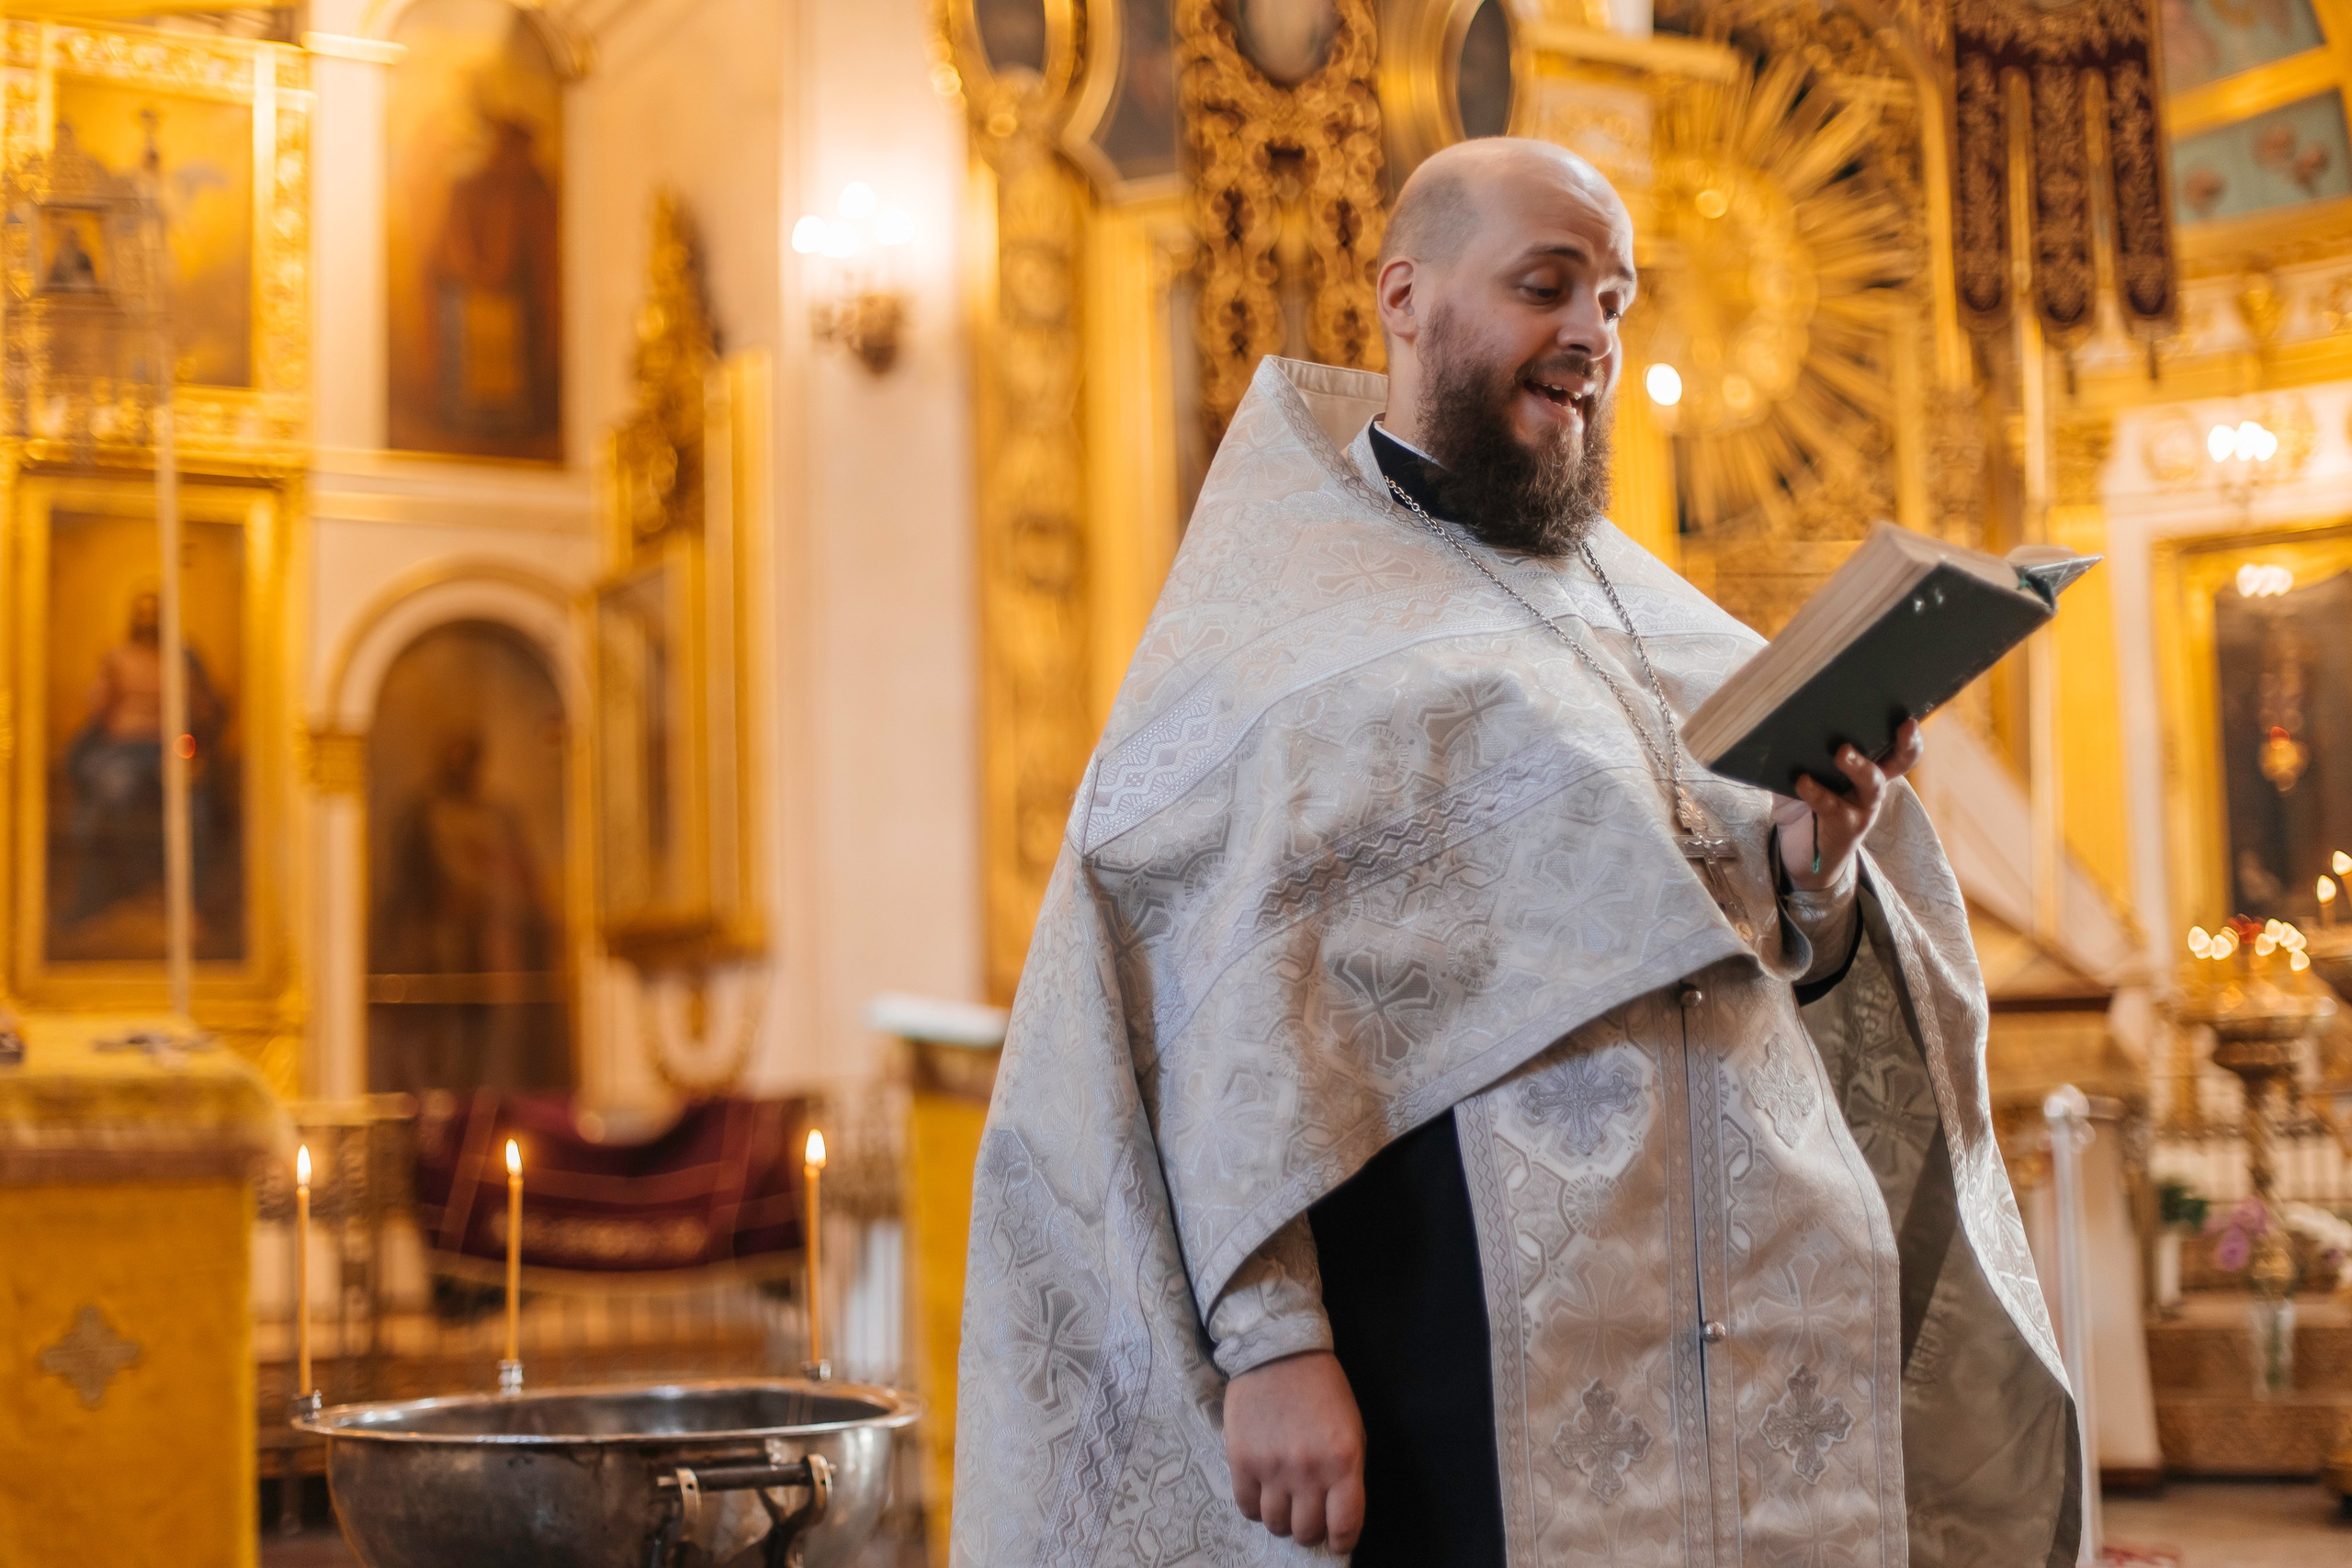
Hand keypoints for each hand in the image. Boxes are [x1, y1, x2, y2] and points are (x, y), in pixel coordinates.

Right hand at [1224, 1350, 1365, 1552]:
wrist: (1278, 1352)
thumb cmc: (1323, 1390)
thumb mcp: (1351, 1430)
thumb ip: (1346, 1473)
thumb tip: (1336, 1513)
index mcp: (1343, 1462)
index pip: (1344, 1525)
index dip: (1341, 1542)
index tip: (1336, 1542)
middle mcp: (1309, 1471)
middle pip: (1307, 1530)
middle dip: (1310, 1529)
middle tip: (1308, 1515)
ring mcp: (1272, 1468)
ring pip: (1276, 1524)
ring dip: (1282, 1520)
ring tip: (1283, 1503)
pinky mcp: (1242, 1461)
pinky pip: (1247, 1508)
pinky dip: (1255, 1508)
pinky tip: (1262, 1492)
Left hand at [1774, 719, 1923, 892]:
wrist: (1809, 851)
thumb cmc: (1815, 801)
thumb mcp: (1817, 773)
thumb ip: (1814, 751)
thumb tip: (1796, 723)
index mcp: (1874, 769)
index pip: (1901, 752)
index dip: (1911, 739)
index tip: (1910, 722)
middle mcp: (1875, 787)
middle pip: (1898, 764)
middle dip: (1902, 746)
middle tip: (1896, 727)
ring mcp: (1865, 809)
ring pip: (1872, 786)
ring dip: (1859, 766)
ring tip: (1843, 752)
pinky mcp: (1846, 827)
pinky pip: (1833, 807)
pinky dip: (1817, 793)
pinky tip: (1803, 781)